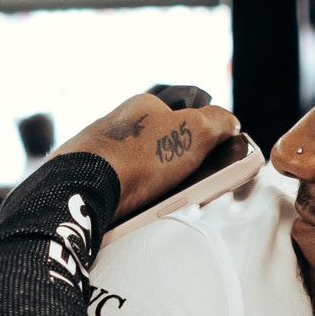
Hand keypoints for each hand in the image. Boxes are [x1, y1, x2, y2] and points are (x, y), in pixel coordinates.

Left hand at [53, 93, 240, 219]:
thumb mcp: (193, 131)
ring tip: (163, 202)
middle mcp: (118, 123)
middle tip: (188, 187)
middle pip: (161, 145)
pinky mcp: (86, 176)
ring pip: (140, 168)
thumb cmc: (138, 157)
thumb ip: (217, 121)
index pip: (181, 116)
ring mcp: (99, 149)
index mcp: (142, 105)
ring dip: (156, 185)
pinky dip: (132, 198)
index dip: (200, 139)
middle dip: (177, 167)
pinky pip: (119, 187)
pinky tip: (137, 210)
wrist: (84, 187)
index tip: (207, 161)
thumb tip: (230, 122)